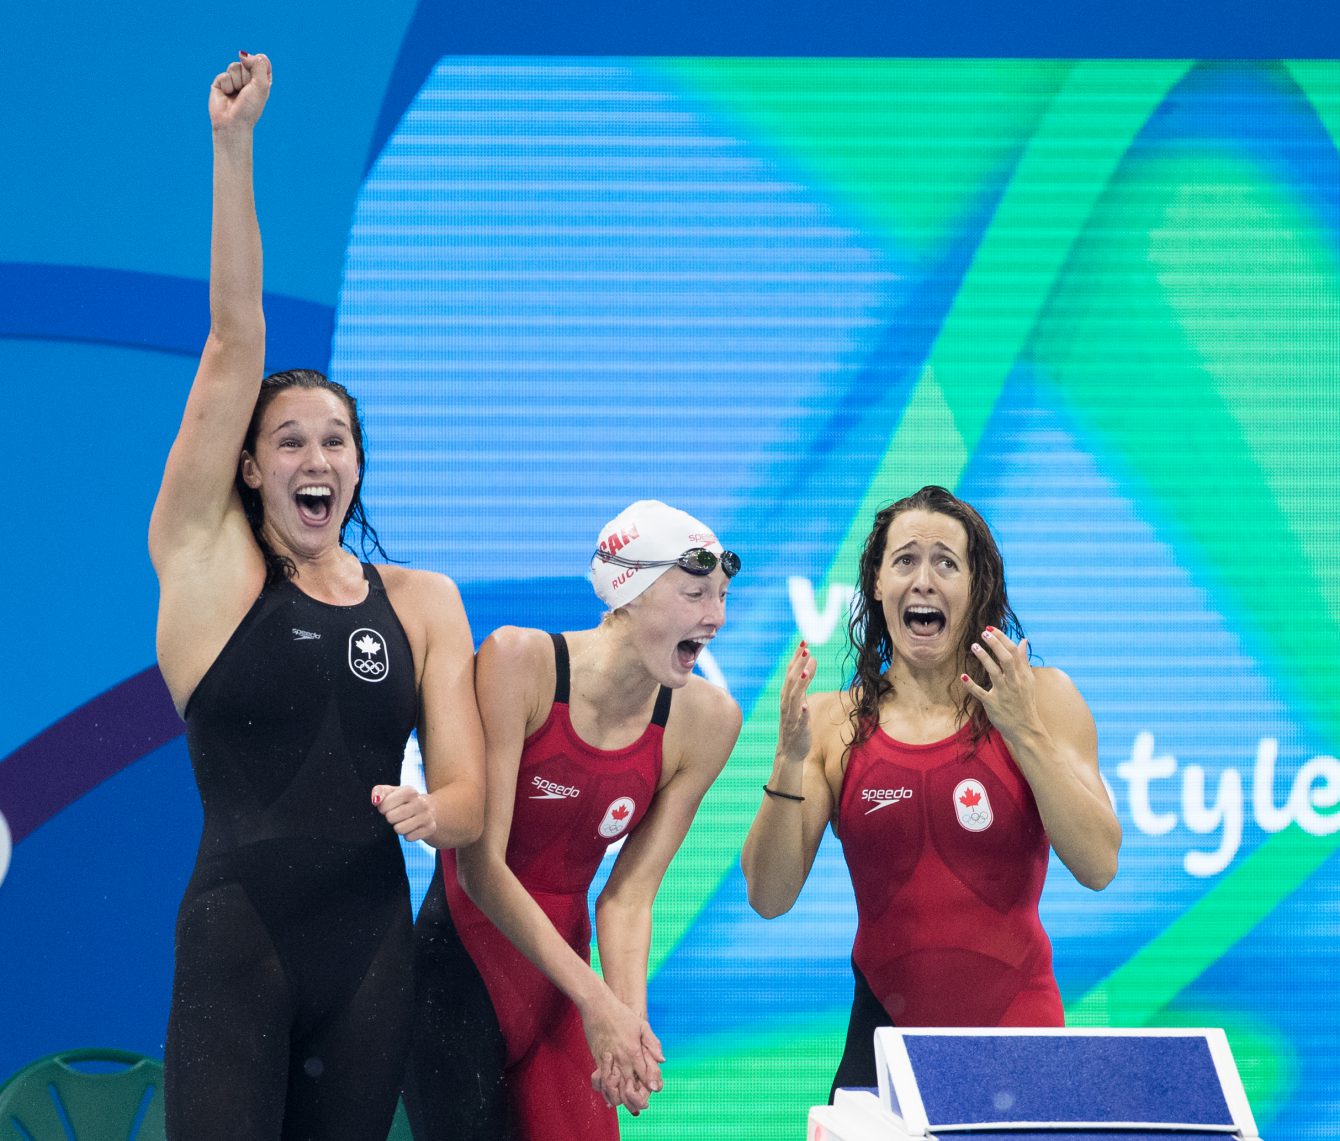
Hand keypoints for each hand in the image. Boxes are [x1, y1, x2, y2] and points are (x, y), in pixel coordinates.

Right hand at [209, 52, 270, 130]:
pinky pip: (224, 74)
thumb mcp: (261, 85)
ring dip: (237, 82)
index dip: (258, 67)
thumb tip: (242, 53)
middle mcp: (248, 78)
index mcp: (261, 79)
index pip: (261, 60)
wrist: (233, 122)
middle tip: (246, 92)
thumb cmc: (250, 107)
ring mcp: (234, 79)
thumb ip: (257, 65)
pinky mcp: (221, 82)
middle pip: (246, 61)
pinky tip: (227, 95)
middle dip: (247, 77)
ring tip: (236, 94)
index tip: (258, 81)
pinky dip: (227, 86)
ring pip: (234, 66)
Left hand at [371, 784, 436, 842]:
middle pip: (391, 817)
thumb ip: (379, 791)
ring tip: (404, 821)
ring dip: (398, 828)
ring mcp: (427, 815)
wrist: (430, 809)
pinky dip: (408, 835)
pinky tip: (412, 828)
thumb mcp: (392, 792)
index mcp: (410, 791)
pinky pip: (409, 837)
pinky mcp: (430, 828)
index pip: (384, 805)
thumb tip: (375, 800)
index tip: (390, 807)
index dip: (383, 808)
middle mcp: (420, 802)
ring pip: (399, 829)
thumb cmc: (404, 801)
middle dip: (390, 818)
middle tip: (397, 815)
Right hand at [581, 991, 663, 1114]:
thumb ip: (653, 1044)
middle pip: (629, 1087)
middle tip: (641, 1107)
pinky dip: (605, 1091)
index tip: (654, 1091)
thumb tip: (662, 1060)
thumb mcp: (642, 1025)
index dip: (651, 1085)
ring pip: (614, 1088)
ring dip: (620, 1099)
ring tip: (625, 1106)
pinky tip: (608, 1097)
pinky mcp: (597, 1059)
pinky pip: (602, 1080)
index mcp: (634, 1052)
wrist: (598, 1006)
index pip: (645, 1076)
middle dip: (636, 1100)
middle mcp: (621, 1059)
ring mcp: (608, 1060)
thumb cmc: (621, 1014)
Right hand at [776, 640, 813, 765]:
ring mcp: (791, 717)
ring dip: (799, 685)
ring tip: (806, 672)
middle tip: (807, 650)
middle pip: (791, 681)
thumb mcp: (801, 697)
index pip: (790, 672)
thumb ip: (806, 679)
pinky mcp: (797, 731)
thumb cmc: (796, 722)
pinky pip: (798, 721)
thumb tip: (812, 658)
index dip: (796, 657)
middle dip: (798, 665)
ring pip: (793, 699)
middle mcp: (786, 703)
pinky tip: (806, 706)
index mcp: (787, 694)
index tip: (804, 642)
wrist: (790, 751)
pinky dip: (801, 713)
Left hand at [960, 627, 1039, 740]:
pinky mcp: (992, 704)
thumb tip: (1023, 640)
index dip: (1003, 639)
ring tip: (974, 646)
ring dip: (984, 658)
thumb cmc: (1025, 702)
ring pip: (994, 673)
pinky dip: (971, 685)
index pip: (1014, 652)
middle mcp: (1014, 682)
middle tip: (984, 633)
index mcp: (1023, 675)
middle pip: (1007, 659)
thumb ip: (1024, 660)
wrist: (1026, 729)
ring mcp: (1003, 693)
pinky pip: (980, 693)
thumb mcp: (1028, 681)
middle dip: (996, 644)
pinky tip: (962, 676)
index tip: (991, 629)